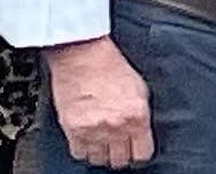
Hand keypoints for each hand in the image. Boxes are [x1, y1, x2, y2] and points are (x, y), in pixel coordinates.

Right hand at [45, 37, 152, 168]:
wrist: (82, 54)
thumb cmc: (109, 65)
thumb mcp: (139, 88)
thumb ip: (141, 114)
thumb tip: (142, 131)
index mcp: (137, 116)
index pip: (143, 154)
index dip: (140, 152)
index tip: (137, 149)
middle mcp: (115, 126)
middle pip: (121, 161)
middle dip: (122, 154)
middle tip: (120, 144)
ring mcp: (93, 130)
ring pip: (99, 160)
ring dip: (102, 152)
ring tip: (103, 140)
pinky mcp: (72, 129)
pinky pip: (79, 154)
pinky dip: (84, 149)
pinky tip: (88, 138)